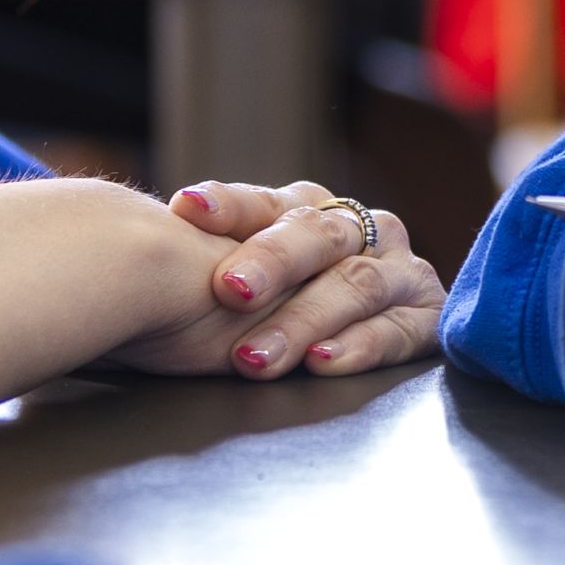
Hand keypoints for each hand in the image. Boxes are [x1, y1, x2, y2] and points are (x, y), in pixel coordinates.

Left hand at [135, 179, 442, 379]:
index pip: (263, 201)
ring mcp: (401, 271)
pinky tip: (323, 362)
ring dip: (304, 319)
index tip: (182, 211)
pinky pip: (399, 330)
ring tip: (258, 355)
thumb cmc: (289, 310)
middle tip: (229, 289)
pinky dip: (361, 345)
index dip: (226, 205)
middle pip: (317, 234)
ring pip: (356, 283)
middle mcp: (361, 230)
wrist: (385, 331)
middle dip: (272, 262)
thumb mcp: (248, 280)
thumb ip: (208, 260)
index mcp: (310, 211)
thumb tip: (136, 243)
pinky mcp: (427, 317)